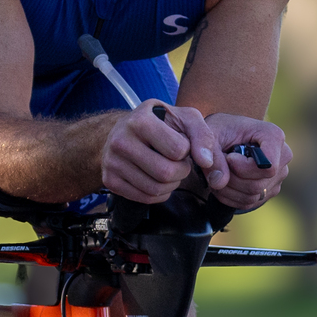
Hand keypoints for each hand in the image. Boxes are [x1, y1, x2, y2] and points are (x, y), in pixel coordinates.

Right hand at [100, 100, 226, 202]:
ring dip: (172, 184)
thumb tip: (207, 162)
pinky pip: (145, 198)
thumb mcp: (185, 118)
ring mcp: (112, 162)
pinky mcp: (110, 180)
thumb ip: (203, 135)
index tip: (181, 145)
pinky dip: (159, 193)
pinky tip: (158, 179)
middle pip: (165, 173)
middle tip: (180, 163)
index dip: (186, 151)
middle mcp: (121, 140)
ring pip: (155, 189)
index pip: (178, 150)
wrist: (124, 130)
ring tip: (170, 170)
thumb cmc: (160, 123)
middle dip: (181, 171)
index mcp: (140, 120)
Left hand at [205, 113, 291, 210]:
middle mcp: (283, 156)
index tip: (228, 157)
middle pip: (257, 184)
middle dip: (230, 179)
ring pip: (252, 195)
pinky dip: (230, 196)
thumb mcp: (212, 134)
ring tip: (216, 174)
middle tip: (216, 167)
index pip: (268, 166)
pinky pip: (249, 202)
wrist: (226, 135)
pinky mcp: (270, 189)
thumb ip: (212, 155)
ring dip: (227, 189)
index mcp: (274, 136)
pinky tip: (222, 183)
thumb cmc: (221, 130)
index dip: (243, 168)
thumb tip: (218, 182)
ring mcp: (279, 175)